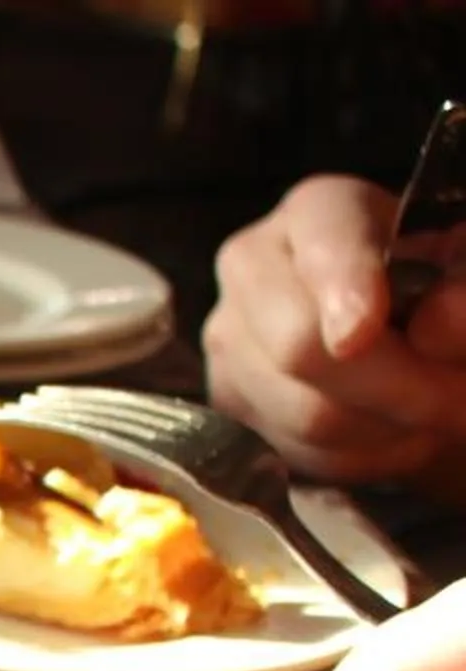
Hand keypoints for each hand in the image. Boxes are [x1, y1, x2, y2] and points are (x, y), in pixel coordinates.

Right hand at [203, 173, 465, 483]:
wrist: (409, 339)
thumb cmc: (440, 289)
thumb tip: (441, 326)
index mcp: (318, 212)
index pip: (323, 248)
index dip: (344, 290)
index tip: (362, 333)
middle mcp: (253, 268)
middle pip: (299, 347)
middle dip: (394, 387)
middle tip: (459, 401)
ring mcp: (229, 342)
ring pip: (305, 414)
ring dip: (388, 429)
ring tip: (432, 415)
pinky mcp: (228, 406)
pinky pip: (298, 455)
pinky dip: (362, 458)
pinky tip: (393, 434)